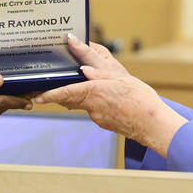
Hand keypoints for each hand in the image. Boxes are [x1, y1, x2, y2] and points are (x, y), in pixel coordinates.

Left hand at [33, 34, 186, 156]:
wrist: (154, 125)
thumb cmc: (141, 100)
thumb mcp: (121, 78)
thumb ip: (100, 71)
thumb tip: (83, 68)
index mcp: (95, 93)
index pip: (66, 92)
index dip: (50, 94)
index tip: (38, 96)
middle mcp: (93, 107)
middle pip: (70, 97)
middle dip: (59, 92)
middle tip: (47, 87)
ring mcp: (98, 117)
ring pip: (82, 103)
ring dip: (77, 95)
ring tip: (81, 85)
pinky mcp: (104, 122)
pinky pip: (93, 109)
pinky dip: (93, 101)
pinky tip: (104, 97)